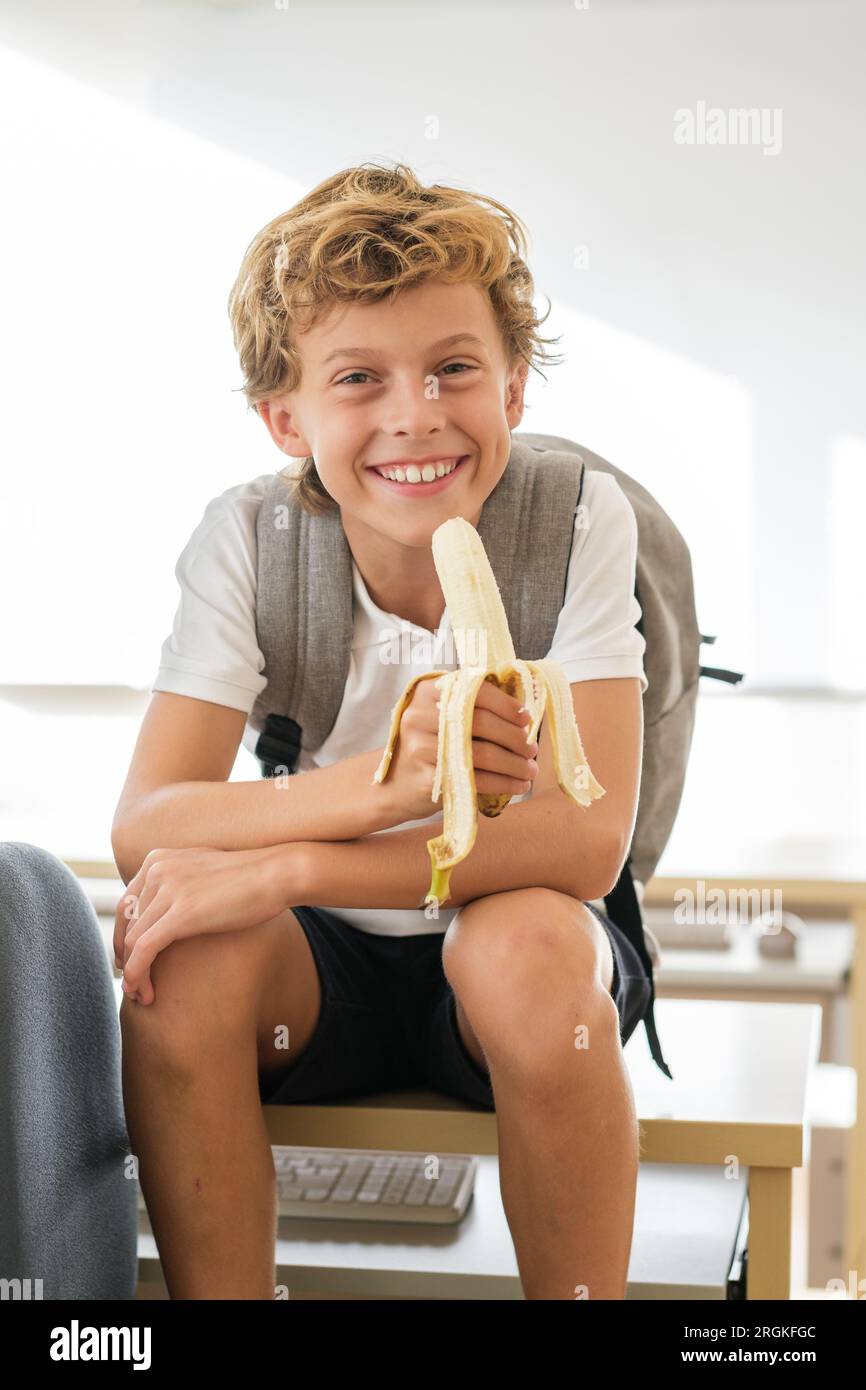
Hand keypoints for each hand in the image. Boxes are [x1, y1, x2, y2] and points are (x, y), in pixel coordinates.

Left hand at [113, 844, 301, 1006]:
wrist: (278, 873)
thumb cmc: (251, 878)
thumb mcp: (204, 872)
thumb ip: (181, 884)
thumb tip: (172, 908)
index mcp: (159, 859)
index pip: (126, 903)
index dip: (123, 935)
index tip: (128, 958)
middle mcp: (157, 870)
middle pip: (125, 922)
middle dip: (123, 956)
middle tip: (131, 981)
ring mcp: (168, 890)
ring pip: (133, 940)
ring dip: (132, 972)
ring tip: (141, 994)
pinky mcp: (181, 913)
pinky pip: (145, 949)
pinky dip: (137, 974)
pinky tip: (143, 992)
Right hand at [385, 675, 538, 822]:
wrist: (394, 783)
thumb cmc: (430, 745)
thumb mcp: (441, 716)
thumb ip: (472, 708)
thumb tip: (525, 714)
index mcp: (427, 691)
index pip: (474, 690)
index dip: (505, 705)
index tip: (526, 719)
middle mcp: (420, 715)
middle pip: (481, 723)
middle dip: (515, 738)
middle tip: (533, 750)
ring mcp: (421, 748)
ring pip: (482, 754)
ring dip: (515, 764)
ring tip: (530, 770)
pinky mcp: (428, 779)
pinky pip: (476, 780)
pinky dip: (503, 783)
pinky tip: (518, 785)